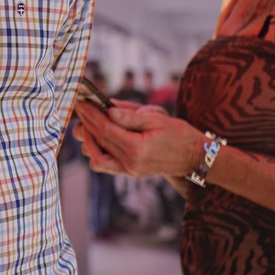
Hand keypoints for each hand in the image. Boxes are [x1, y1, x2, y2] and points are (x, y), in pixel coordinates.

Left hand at [73, 101, 204, 178]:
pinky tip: (97, 137)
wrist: (194, 157)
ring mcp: (129, 170)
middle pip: (98, 141)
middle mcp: (130, 162)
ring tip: (87, 121)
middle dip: (86, 122)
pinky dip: (96, 151)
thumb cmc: (179, 134)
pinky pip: (104, 165)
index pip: (105, 129)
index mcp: (137, 148)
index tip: (82, 102)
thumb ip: (131, 116)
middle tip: (79, 107)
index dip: (91, 114)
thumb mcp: (158, 119)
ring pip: (95, 157)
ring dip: (88, 138)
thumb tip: (109, 110)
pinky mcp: (129, 172)